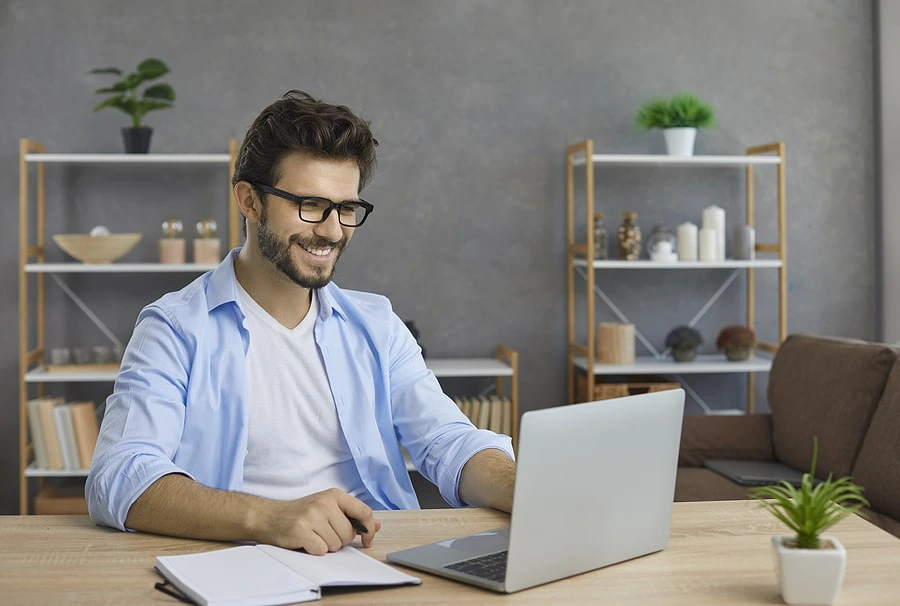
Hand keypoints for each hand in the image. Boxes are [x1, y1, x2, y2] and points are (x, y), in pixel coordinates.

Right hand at [256, 488, 380, 554]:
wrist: (270, 517)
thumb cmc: (302, 514)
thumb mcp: (328, 508)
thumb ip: (352, 516)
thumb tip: (376, 525)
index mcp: (334, 495)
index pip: (364, 512)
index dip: (369, 530)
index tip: (367, 540)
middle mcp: (324, 502)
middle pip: (349, 533)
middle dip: (339, 539)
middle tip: (324, 533)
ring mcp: (312, 516)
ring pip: (336, 544)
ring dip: (326, 545)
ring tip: (314, 536)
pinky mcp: (301, 530)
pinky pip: (321, 550)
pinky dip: (315, 550)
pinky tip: (307, 542)